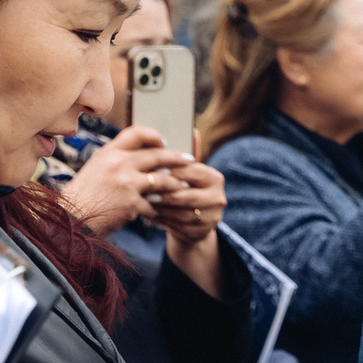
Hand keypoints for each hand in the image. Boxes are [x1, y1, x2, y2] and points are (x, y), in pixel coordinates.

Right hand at [62, 126, 191, 231]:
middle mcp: (118, 164)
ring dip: (175, 185)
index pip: (136, 133)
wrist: (72, 217)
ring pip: (163, 180)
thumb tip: (145, 155)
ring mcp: (126, 184)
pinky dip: (158, 208)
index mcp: (108, 153)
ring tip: (183, 188)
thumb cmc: (86, 193)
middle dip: (177, 158)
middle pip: (158, 156)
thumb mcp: (97, 168)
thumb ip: (118, 159)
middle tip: (190, 160)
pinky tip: (161, 210)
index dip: (154, 136)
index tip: (164, 143)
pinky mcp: (132, 204)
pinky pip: (154, 204)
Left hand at [153, 156, 228, 294]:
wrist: (191, 221)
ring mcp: (213, 216)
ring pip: (181, 212)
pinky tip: (149, 213)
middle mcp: (219, 197)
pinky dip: (161, 219)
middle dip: (162, 192)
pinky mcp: (203, 232)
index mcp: (215, 178)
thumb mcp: (185, 172)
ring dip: (160, 207)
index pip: (190, 171)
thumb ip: (183, 156)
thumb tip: (192, 131)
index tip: (149, 168)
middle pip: (186, 194)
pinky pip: (178, 225)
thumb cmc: (184, 189)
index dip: (169, 170)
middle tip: (143, 189)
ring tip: (143, 201)